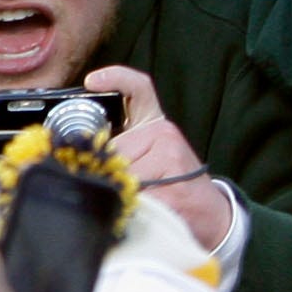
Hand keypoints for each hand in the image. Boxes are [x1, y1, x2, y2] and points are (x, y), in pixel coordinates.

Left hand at [81, 67, 229, 250]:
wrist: (210, 213)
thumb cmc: (172, 186)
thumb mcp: (146, 160)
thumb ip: (120, 151)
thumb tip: (81, 156)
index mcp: (155, 124)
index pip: (138, 89)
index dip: (115, 78)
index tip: (92, 80)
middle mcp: (164, 133)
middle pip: (112, 149)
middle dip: (107, 172)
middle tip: (126, 187)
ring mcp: (172, 155)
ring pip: (120, 174)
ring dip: (120, 194)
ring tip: (140, 200)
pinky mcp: (175, 183)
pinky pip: (134, 196)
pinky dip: (132, 208)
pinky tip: (148, 210)